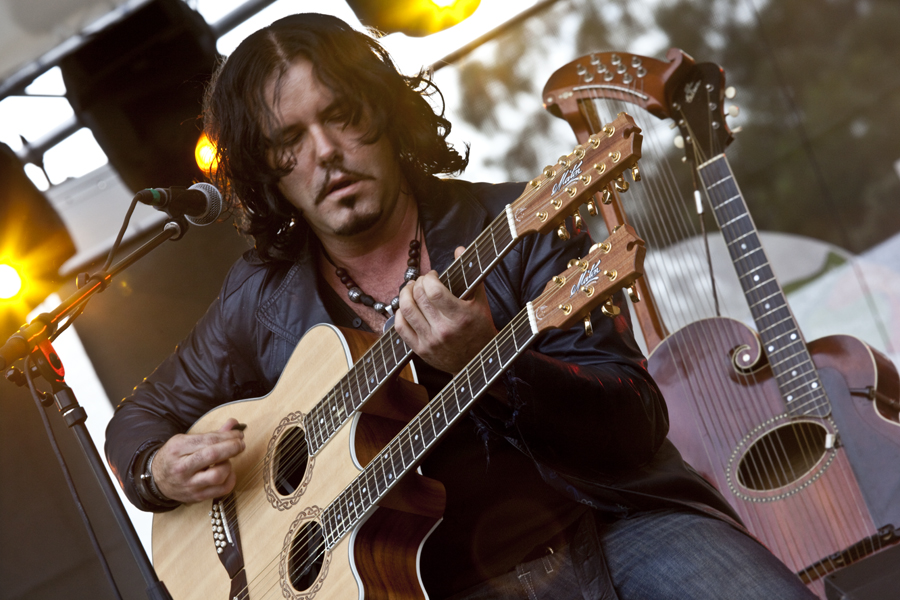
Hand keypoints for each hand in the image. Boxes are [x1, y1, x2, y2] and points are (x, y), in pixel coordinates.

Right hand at [152, 418, 244, 503]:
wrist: (156, 479)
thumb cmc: (174, 457)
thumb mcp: (186, 440)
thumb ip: (211, 434)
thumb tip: (233, 424)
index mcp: (178, 449)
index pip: (208, 440)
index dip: (228, 436)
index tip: (238, 433)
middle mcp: (182, 468)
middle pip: (212, 456)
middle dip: (232, 447)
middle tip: (240, 444)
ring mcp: (189, 484)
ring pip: (218, 475)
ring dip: (228, 465)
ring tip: (227, 460)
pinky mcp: (197, 497)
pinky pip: (221, 490)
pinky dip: (230, 480)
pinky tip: (228, 472)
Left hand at [394, 246, 497, 373]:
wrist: (477, 361)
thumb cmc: (480, 328)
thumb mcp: (480, 301)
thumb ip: (470, 274)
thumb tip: (459, 249)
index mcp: (460, 317)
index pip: (434, 291)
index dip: (429, 278)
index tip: (433, 276)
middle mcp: (444, 330)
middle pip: (418, 297)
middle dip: (418, 283)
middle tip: (423, 281)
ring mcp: (430, 341)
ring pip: (406, 310)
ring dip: (405, 294)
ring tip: (411, 289)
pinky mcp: (420, 350)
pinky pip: (400, 328)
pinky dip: (399, 313)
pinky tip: (406, 307)